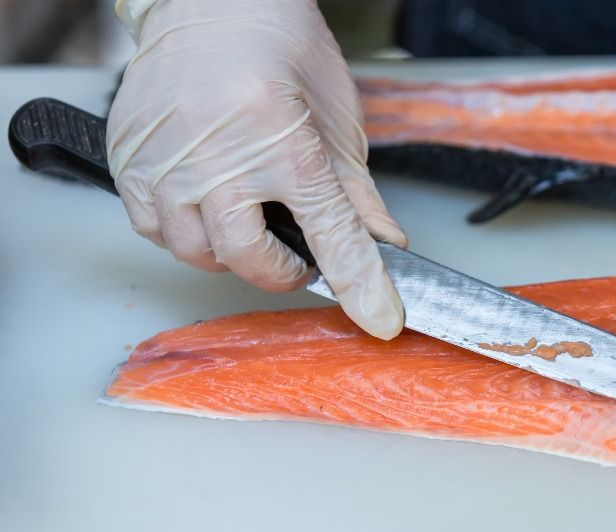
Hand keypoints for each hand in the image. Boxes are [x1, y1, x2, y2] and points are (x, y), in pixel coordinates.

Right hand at [108, 0, 406, 338]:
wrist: (212, 1)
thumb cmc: (279, 49)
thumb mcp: (337, 121)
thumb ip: (357, 194)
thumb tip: (385, 248)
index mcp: (286, 144)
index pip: (332, 234)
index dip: (360, 284)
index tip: (378, 316)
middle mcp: (220, 156)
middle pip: (248, 257)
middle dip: (280, 272)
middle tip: (296, 256)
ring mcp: (168, 159)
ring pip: (194, 250)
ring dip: (228, 253)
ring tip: (247, 223)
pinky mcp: (131, 157)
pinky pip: (151, 227)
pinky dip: (182, 232)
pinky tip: (204, 207)